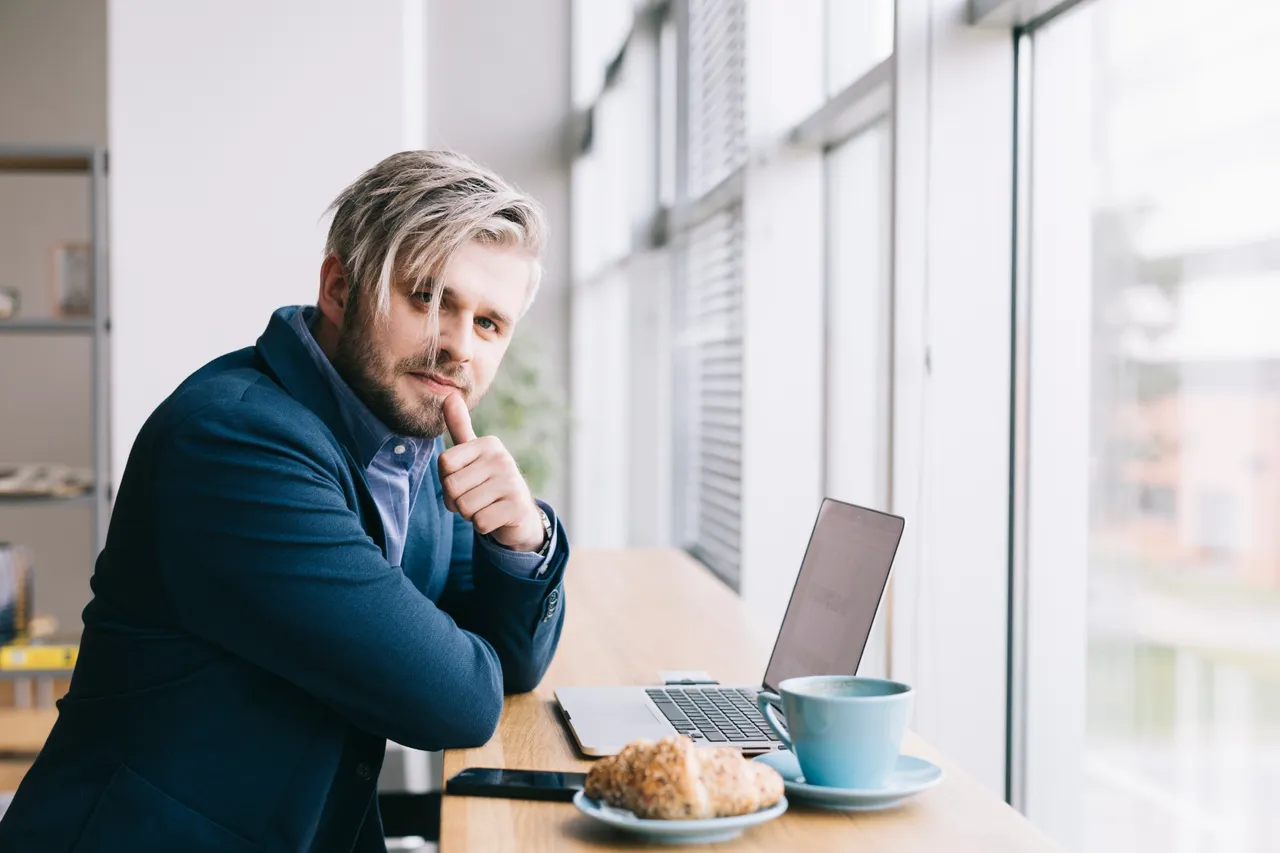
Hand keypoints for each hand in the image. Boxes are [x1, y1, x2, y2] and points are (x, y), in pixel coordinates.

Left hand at [438, 392, 546, 551]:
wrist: (519, 515)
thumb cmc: (489, 483)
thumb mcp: (474, 454)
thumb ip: (460, 427)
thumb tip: (449, 395)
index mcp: (488, 444)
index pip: (445, 464)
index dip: (447, 480)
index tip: (466, 481)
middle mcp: (502, 458)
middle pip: (452, 487)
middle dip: (457, 501)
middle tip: (476, 498)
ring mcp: (512, 482)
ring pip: (464, 507)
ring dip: (471, 514)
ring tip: (487, 506)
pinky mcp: (517, 507)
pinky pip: (480, 522)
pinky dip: (484, 526)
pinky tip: (497, 517)